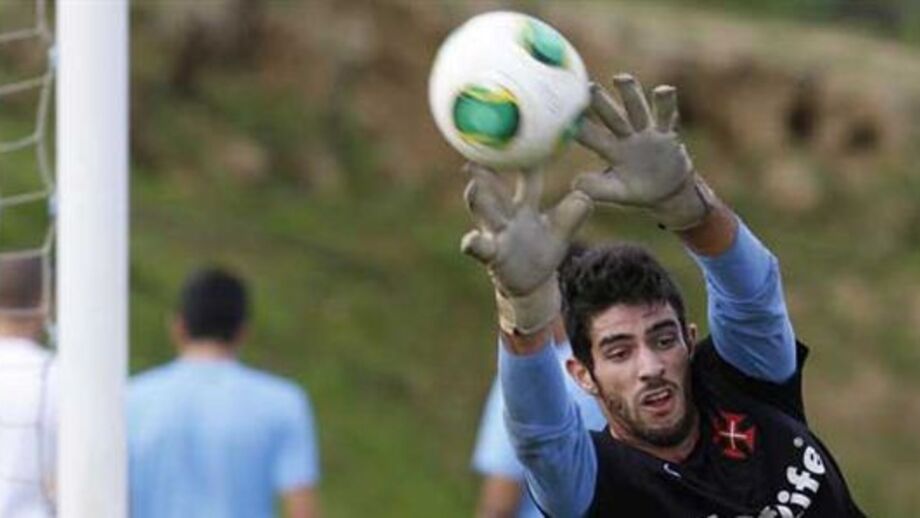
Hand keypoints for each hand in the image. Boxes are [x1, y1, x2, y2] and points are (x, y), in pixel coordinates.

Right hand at [460, 163, 591, 333]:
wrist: (530, 283)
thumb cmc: (542, 250)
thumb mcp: (561, 232)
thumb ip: (572, 215)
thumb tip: (586, 197)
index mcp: (524, 204)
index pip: (526, 174)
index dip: (526, 154)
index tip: (524, 131)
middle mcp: (505, 214)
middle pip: (495, 187)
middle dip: (488, 168)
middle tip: (482, 147)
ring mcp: (495, 233)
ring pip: (484, 212)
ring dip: (478, 199)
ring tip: (473, 186)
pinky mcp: (491, 255)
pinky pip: (480, 248)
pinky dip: (474, 243)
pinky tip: (469, 240)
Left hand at [575, 74, 713, 229]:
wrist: (667, 192)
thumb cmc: (637, 190)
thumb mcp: (617, 193)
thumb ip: (598, 189)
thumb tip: (574, 185)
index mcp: (610, 150)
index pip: (590, 135)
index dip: (578, 126)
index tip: (564, 114)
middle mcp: (626, 135)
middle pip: (611, 115)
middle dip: (600, 101)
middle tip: (587, 86)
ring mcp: (647, 132)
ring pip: (637, 109)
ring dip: (629, 93)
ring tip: (621, 78)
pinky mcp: (668, 134)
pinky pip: (666, 117)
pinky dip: (666, 104)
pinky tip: (664, 90)